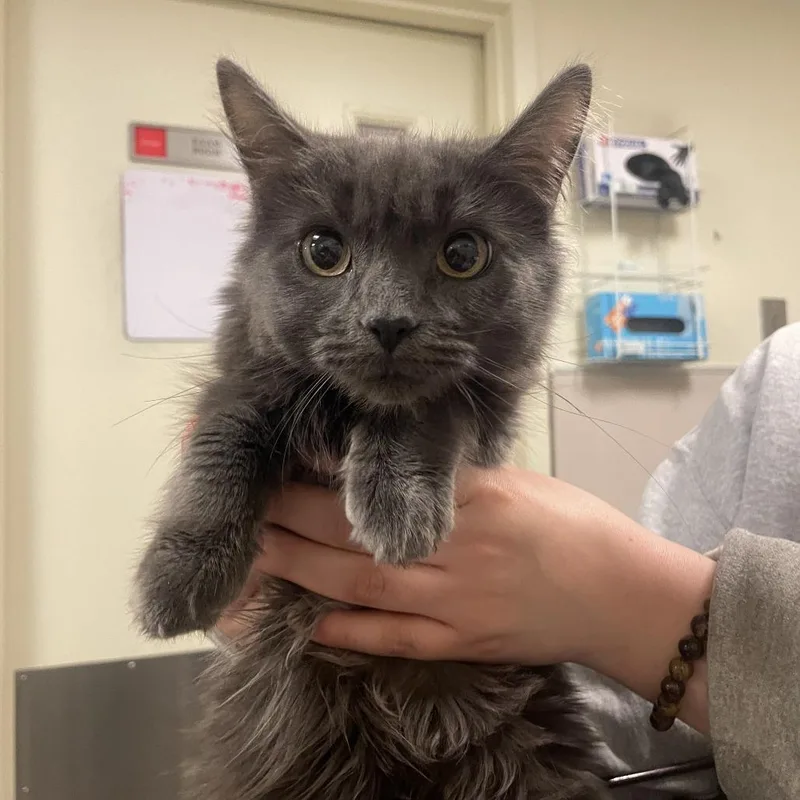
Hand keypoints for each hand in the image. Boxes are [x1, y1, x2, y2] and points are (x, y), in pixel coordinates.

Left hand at [218, 467, 714, 730]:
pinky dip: (351, 634)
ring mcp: (452, 602)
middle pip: (351, 535)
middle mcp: (450, 549)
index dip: (317, 481)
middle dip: (288, 523)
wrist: (622, 593)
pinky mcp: (460, 643)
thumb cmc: (575, 525)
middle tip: (240, 512)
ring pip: (359, 586)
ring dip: (300, 574)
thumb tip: (406, 469)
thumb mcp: (518, 483)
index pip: (376, 487)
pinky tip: (310, 627)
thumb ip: (458, 480)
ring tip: (252, 562)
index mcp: (466, 501)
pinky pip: (395, 639)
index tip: (275, 471)